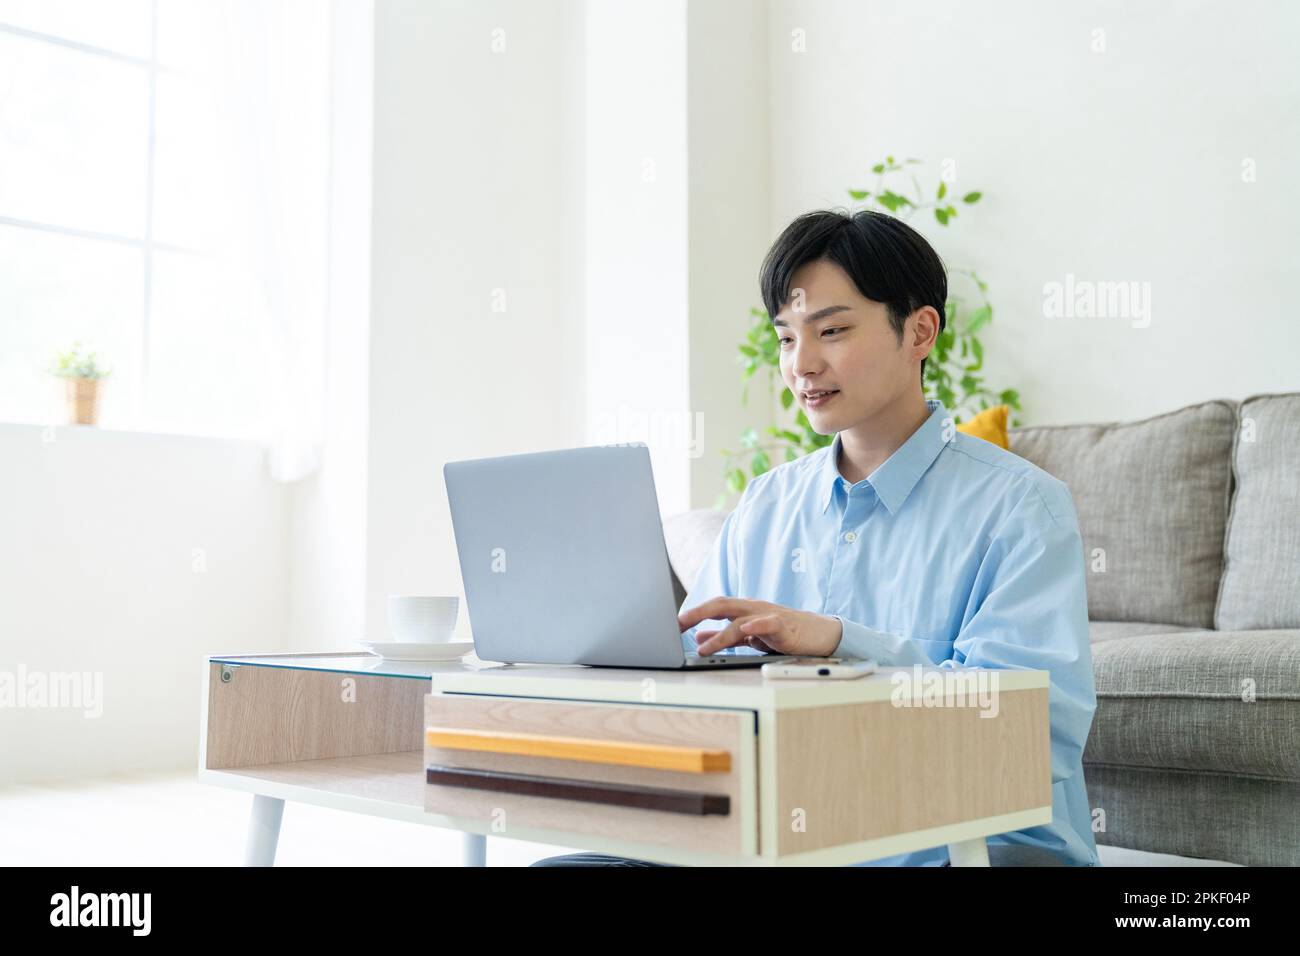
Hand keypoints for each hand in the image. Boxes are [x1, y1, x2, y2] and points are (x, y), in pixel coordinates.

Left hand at [677, 598, 842, 656]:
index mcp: (743, 609)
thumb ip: (725, 636)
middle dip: (697, 614)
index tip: (671, 624)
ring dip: (719, 634)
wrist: (819, 634)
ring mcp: (767, 614)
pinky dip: (753, 626)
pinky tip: (743, 630)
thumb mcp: (749, 635)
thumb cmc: (785, 633)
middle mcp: (752, 608)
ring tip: (702, 649)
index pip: (712, 607)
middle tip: (677, 625)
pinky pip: (766, 623)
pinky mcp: (783, 625)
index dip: (692, 614)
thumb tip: (698, 637)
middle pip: (720, 604)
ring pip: (739, 618)